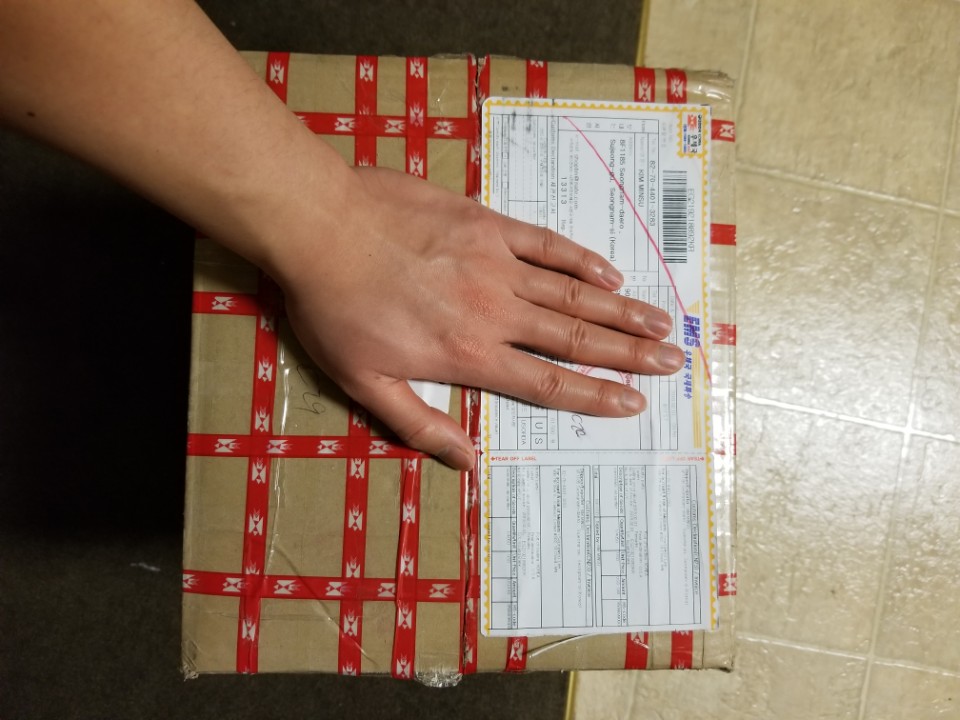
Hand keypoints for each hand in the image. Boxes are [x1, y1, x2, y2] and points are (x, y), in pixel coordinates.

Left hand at [278, 165, 684, 469]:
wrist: (320, 227)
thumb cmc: (335, 308)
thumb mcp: (364, 382)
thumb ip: (420, 422)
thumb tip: (465, 459)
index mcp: (468, 355)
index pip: (547, 384)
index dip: (595, 396)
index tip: (633, 403)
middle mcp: (495, 312)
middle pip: (575, 338)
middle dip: (628, 355)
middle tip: (672, 361)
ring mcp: (495, 264)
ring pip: (572, 292)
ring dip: (620, 311)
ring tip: (661, 323)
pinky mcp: (486, 225)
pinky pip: (545, 243)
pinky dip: (580, 259)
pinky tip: (610, 273)